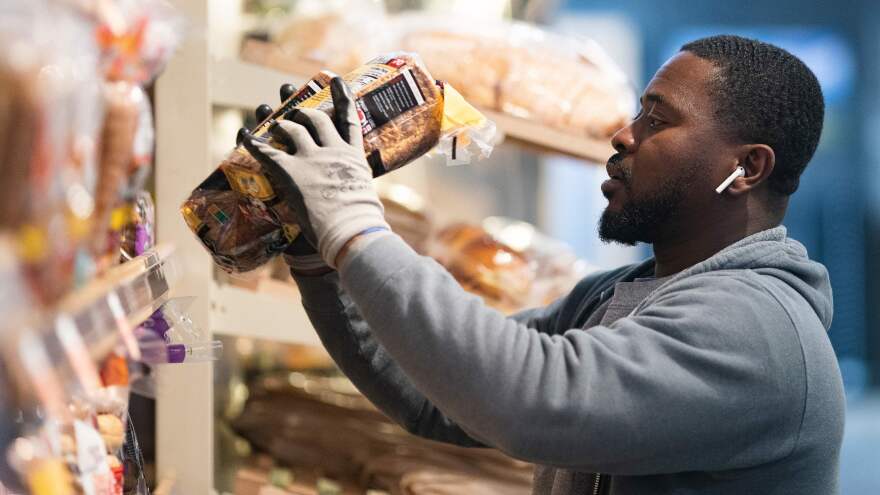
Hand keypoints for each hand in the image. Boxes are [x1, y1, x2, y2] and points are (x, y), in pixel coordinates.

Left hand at [242, 77, 389, 268]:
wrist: (352, 231)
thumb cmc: (363, 223)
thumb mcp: (366, 196)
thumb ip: (358, 188)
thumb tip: (366, 203)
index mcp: (354, 156)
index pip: (350, 119)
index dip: (342, 97)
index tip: (336, 80)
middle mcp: (333, 151)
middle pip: (316, 120)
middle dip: (302, 114)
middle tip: (294, 114)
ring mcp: (312, 159)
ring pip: (292, 130)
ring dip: (279, 124)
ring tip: (273, 124)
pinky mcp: (292, 172)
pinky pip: (268, 152)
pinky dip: (254, 143)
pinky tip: (246, 136)